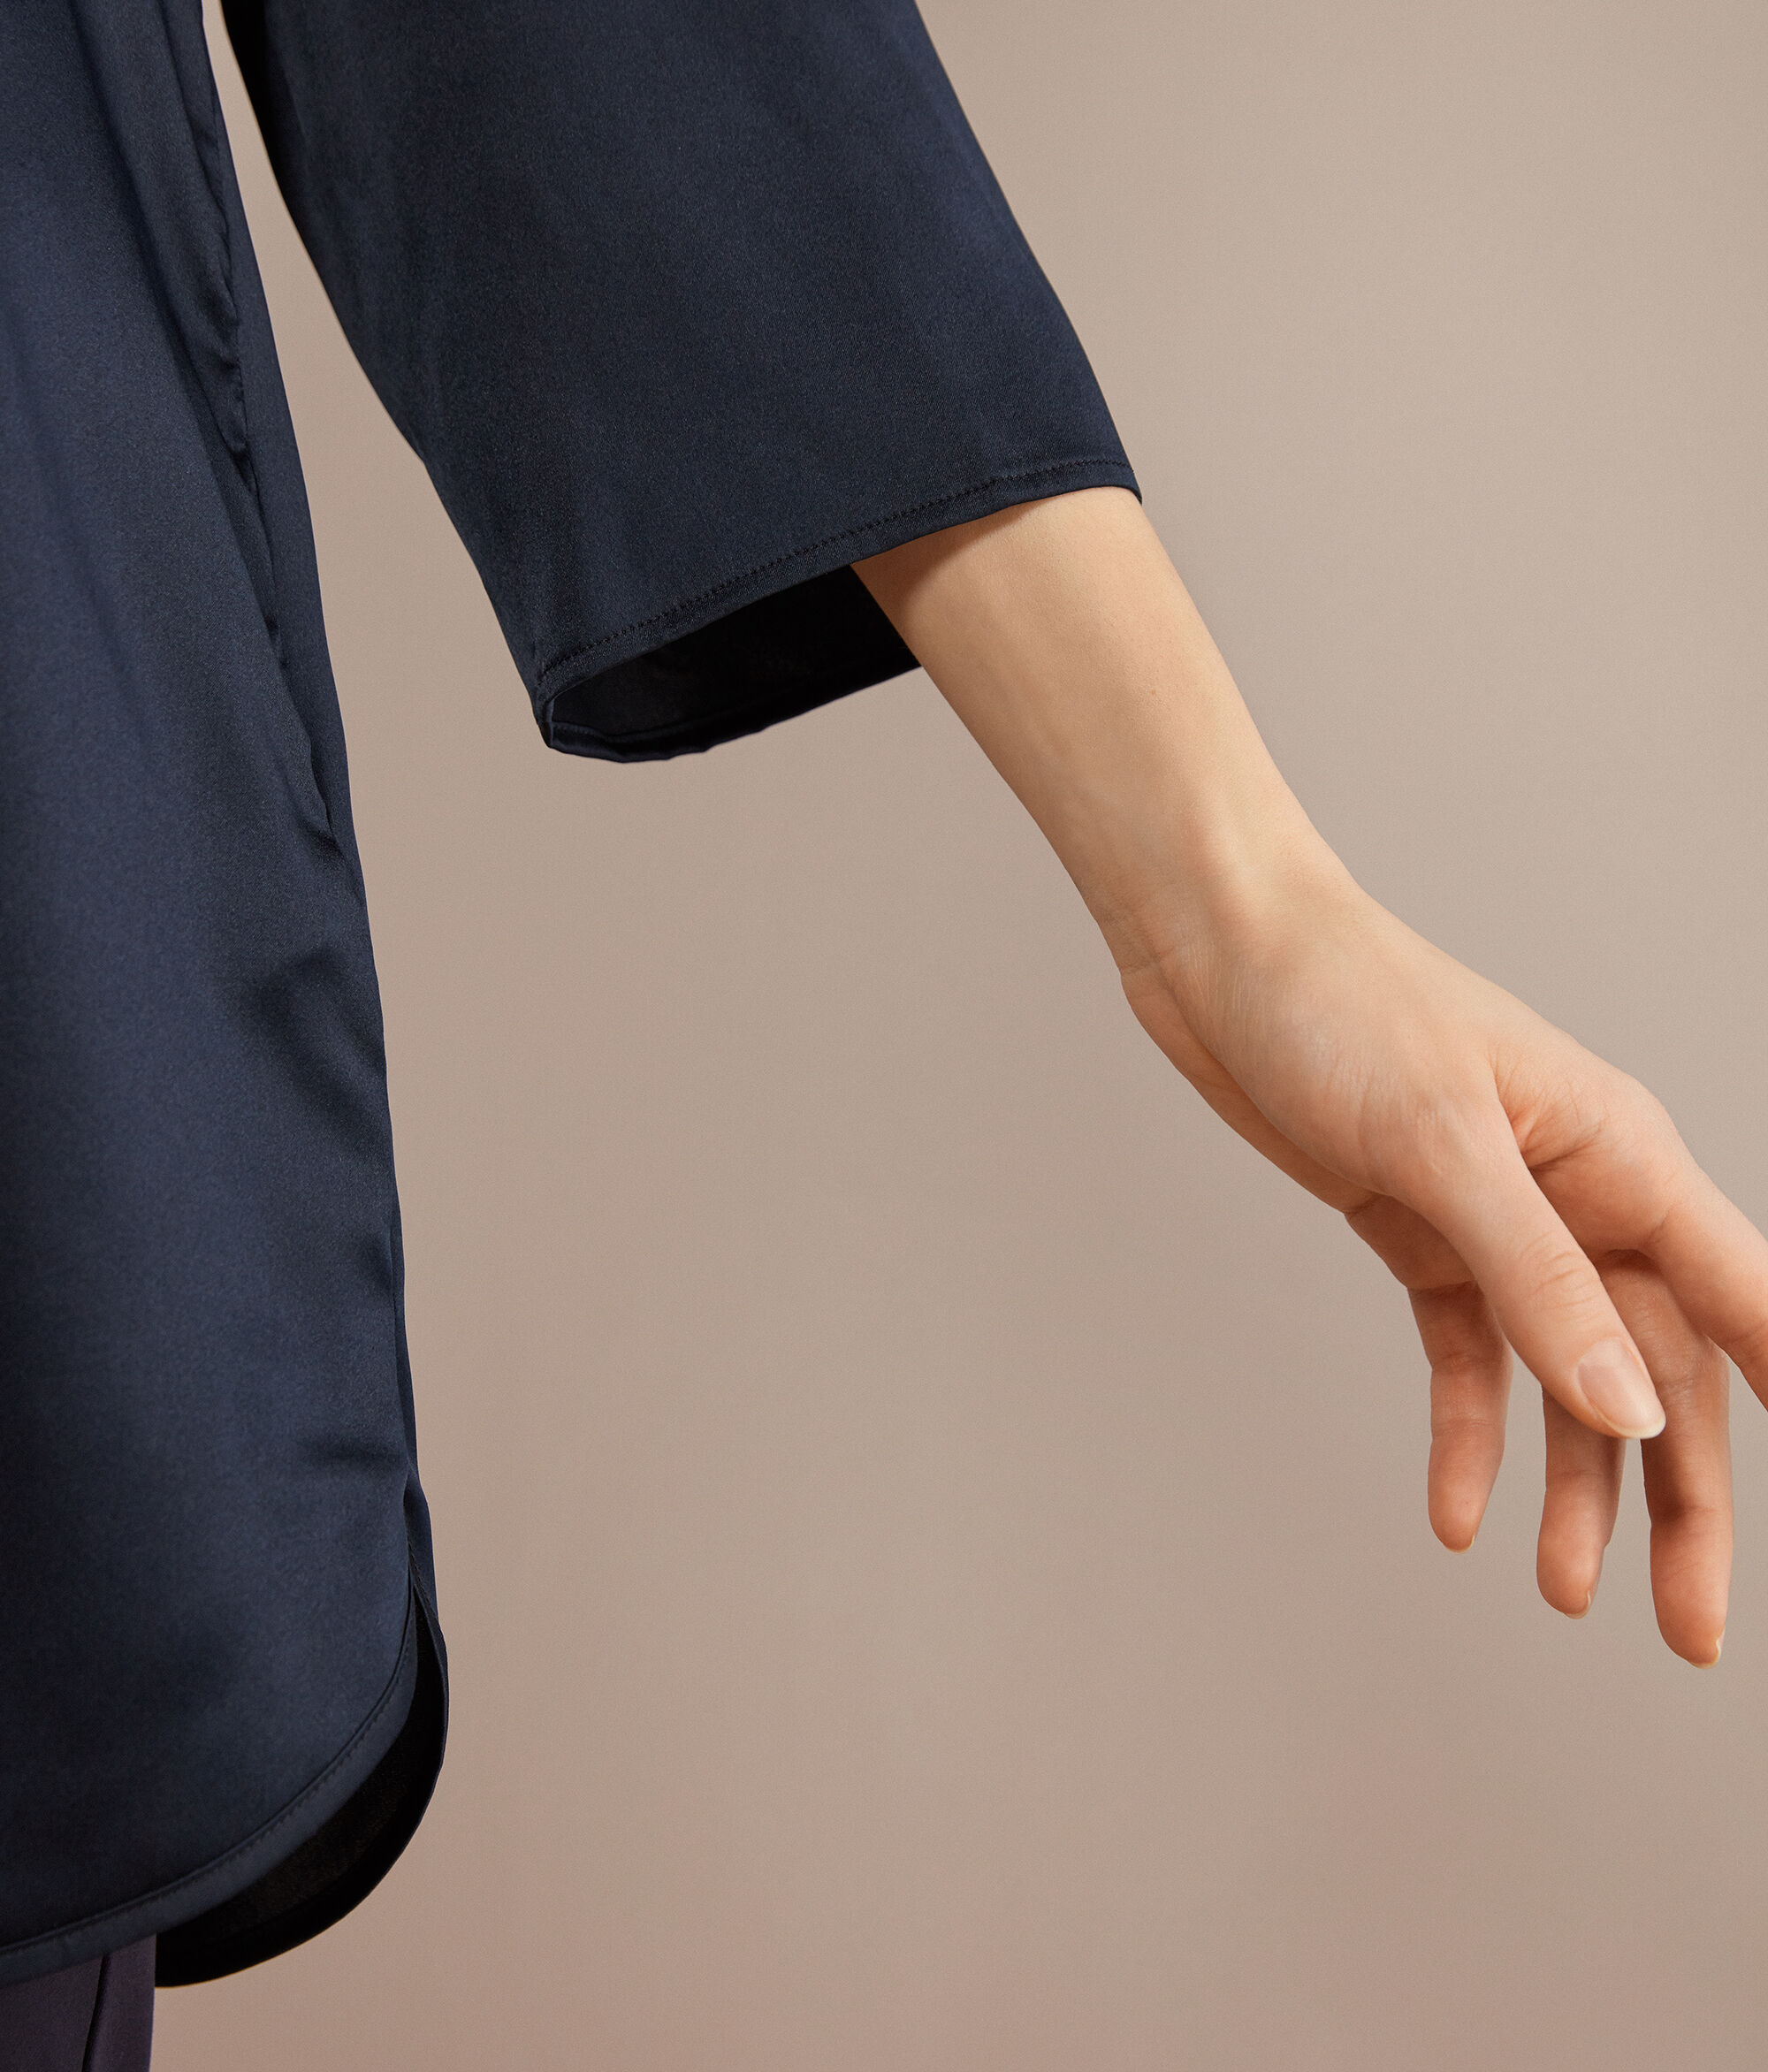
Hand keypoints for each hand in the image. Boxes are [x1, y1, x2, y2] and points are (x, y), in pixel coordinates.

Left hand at [1120, 859, 1753, 1663]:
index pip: (1743, 1299)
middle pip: (1660, 1372)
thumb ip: (1538, 1276)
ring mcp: (1501, 1221)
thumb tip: (1630, 1412)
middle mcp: (1580, 1197)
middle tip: (1685, 1632)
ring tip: (1558, 1593)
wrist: (1221, 955)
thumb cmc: (1341, 1004)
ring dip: (1571, 1488)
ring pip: (1567, 1381)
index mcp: (1620, 1157)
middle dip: (1681, 1503)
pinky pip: (1465, 1356)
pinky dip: (1467, 1434)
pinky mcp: (1420, 1234)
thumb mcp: (1440, 1140)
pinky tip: (1455, 1514)